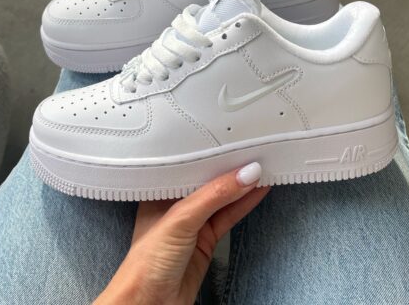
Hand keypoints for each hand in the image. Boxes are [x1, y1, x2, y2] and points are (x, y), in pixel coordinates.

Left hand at [94, 162, 268, 304]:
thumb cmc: (144, 265)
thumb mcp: (181, 219)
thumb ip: (214, 195)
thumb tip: (244, 174)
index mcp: (161, 191)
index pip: (191, 165)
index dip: (212, 153)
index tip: (235, 142)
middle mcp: (176, 204)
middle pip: (209, 180)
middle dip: (230, 167)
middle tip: (254, 151)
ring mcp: (193, 222)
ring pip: (223, 198)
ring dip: (243, 185)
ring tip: (263, 167)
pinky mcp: (206, 240)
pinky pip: (229, 216)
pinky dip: (245, 203)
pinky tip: (258, 191)